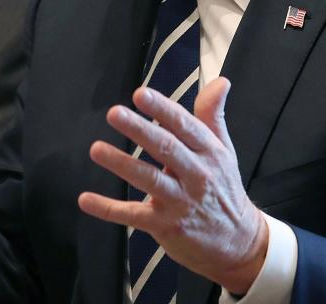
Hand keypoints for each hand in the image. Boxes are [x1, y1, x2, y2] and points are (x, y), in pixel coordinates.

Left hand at [78, 78, 267, 293]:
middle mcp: (197, 176)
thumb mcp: (224, 151)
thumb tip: (220, 80)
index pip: (184, 126)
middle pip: (166, 149)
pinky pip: (132, 215)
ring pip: (148, 179)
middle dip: (139, 130)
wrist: (239, 244)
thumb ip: (213, 115)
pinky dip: (107, 208)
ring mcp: (180, 203)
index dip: (162, 109)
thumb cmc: (224, 188)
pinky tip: (85, 199)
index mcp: (210, 153)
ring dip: (121, 163)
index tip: (140, 94)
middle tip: (114, 113)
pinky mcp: (165, 226)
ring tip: (96, 149)